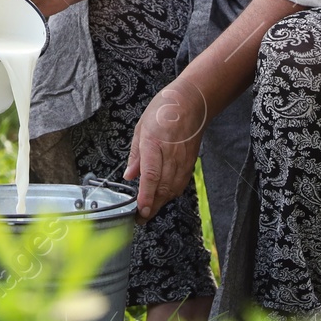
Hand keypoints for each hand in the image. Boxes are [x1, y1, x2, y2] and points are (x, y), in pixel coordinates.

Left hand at [124, 81, 209, 219]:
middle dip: (151, 206)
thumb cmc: (164, 111)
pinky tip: (163, 197)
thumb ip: (135, 154)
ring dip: (161, 202)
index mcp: (154, 143)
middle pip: (162, 187)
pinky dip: (171, 194)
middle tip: (140, 218)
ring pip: (172, 189)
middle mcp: (170, 155)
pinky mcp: (190, 163)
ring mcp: (183, 160)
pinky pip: (180, 184)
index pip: (151, 175)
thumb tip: (129, 175)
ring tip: (149, 211)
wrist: (191, 103)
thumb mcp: (141, 128)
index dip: (146, 195)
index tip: (140, 209)